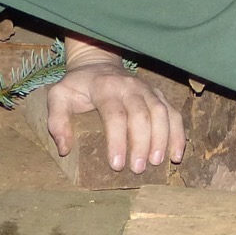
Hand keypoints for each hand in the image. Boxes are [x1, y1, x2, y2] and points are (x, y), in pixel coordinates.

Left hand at [42, 41, 184, 174]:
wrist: (98, 65)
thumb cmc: (78, 87)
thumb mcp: (59, 97)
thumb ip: (57, 121)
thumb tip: (65, 149)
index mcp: (105, 87)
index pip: (115, 114)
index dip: (117, 140)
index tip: (116, 165)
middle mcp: (130, 86)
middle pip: (141, 114)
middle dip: (141, 143)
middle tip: (137, 169)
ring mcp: (147, 89)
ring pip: (161, 112)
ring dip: (162, 139)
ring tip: (157, 163)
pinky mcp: (159, 95)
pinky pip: (174, 112)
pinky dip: (178, 133)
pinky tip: (176, 154)